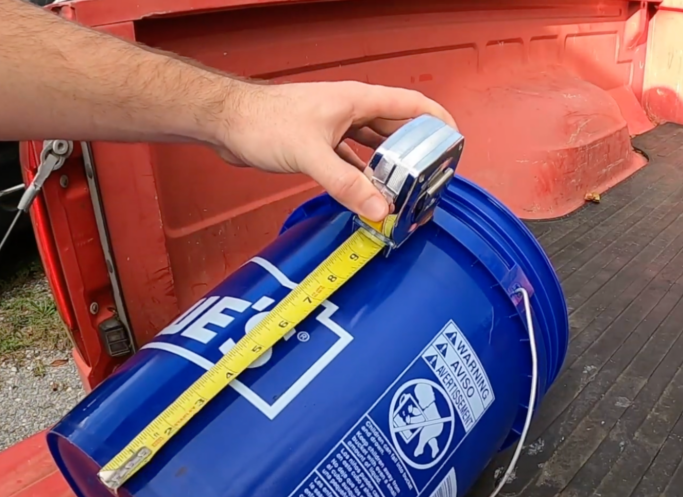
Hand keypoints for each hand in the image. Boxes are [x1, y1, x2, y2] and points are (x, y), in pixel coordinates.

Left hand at [216, 81, 456, 220]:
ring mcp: (336, 127)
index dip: (439, 121)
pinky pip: (353, 162)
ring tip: (405, 194)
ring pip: (375, 149)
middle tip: (432, 179)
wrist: (226, 121)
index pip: (412, 104)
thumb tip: (380, 210)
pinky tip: (369, 198)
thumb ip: (347, 184)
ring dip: (389, 170)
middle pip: (397, 130)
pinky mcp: (321, 145)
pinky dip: (363, 179)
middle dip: (417, 153)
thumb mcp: (312, 154)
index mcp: (358, 101)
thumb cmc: (263, 121)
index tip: (456, 142)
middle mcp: (352, 111)